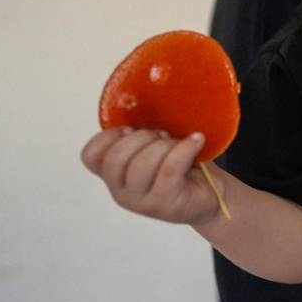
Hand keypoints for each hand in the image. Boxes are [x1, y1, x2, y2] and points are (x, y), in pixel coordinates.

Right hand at [81, 127, 219, 224]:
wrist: (212, 195)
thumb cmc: (183, 166)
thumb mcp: (156, 146)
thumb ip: (142, 134)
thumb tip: (145, 98)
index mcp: (114, 175)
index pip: (90, 156)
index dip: (107, 136)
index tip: (131, 128)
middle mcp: (121, 192)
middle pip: (115, 158)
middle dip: (142, 137)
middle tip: (163, 135)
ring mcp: (142, 201)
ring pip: (142, 164)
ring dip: (164, 145)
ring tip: (179, 143)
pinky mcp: (166, 203)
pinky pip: (169, 169)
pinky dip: (184, 149)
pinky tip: (197, 140)